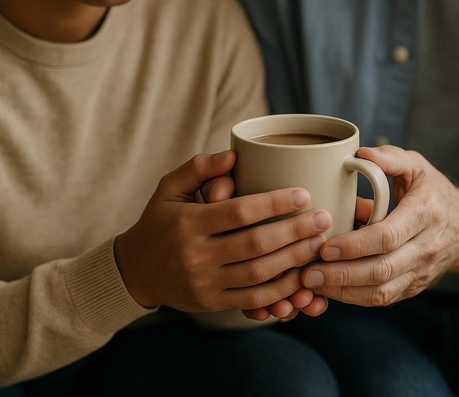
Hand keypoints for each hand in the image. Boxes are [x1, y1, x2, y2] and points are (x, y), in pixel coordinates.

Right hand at [114, 150, 331, 312]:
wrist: (135, 270)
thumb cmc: (159, 221)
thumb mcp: (169, 188)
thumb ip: (199, 167)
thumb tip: (233, 156)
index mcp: (187, 223)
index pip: (238, 212)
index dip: (274, 204)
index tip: (303, 194)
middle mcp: (195, 255)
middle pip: (255, 245)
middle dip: (295, 232)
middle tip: (323, 218)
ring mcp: (204, 283)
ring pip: (258, 275)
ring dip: (294, 260)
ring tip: (319, 244)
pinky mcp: (212, 303)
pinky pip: (253, 299)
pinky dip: (281, 289)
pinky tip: (302, 275)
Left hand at [299, 146, 458, 305]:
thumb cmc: (433, 193)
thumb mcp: (417, 167)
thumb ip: (390, 158)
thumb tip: (360, 154)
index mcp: (424, 214)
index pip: (388, 236)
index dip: (355, 245)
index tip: (325, 245)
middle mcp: (425, 247)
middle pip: (382, 270)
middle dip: (342, 274)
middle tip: (308, 272)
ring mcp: (420, 272)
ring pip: (381, 291)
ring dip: (343, 291)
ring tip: (312, 283)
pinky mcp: (413, 288)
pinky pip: (382, 298)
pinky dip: (353, 298)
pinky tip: (328, 290)